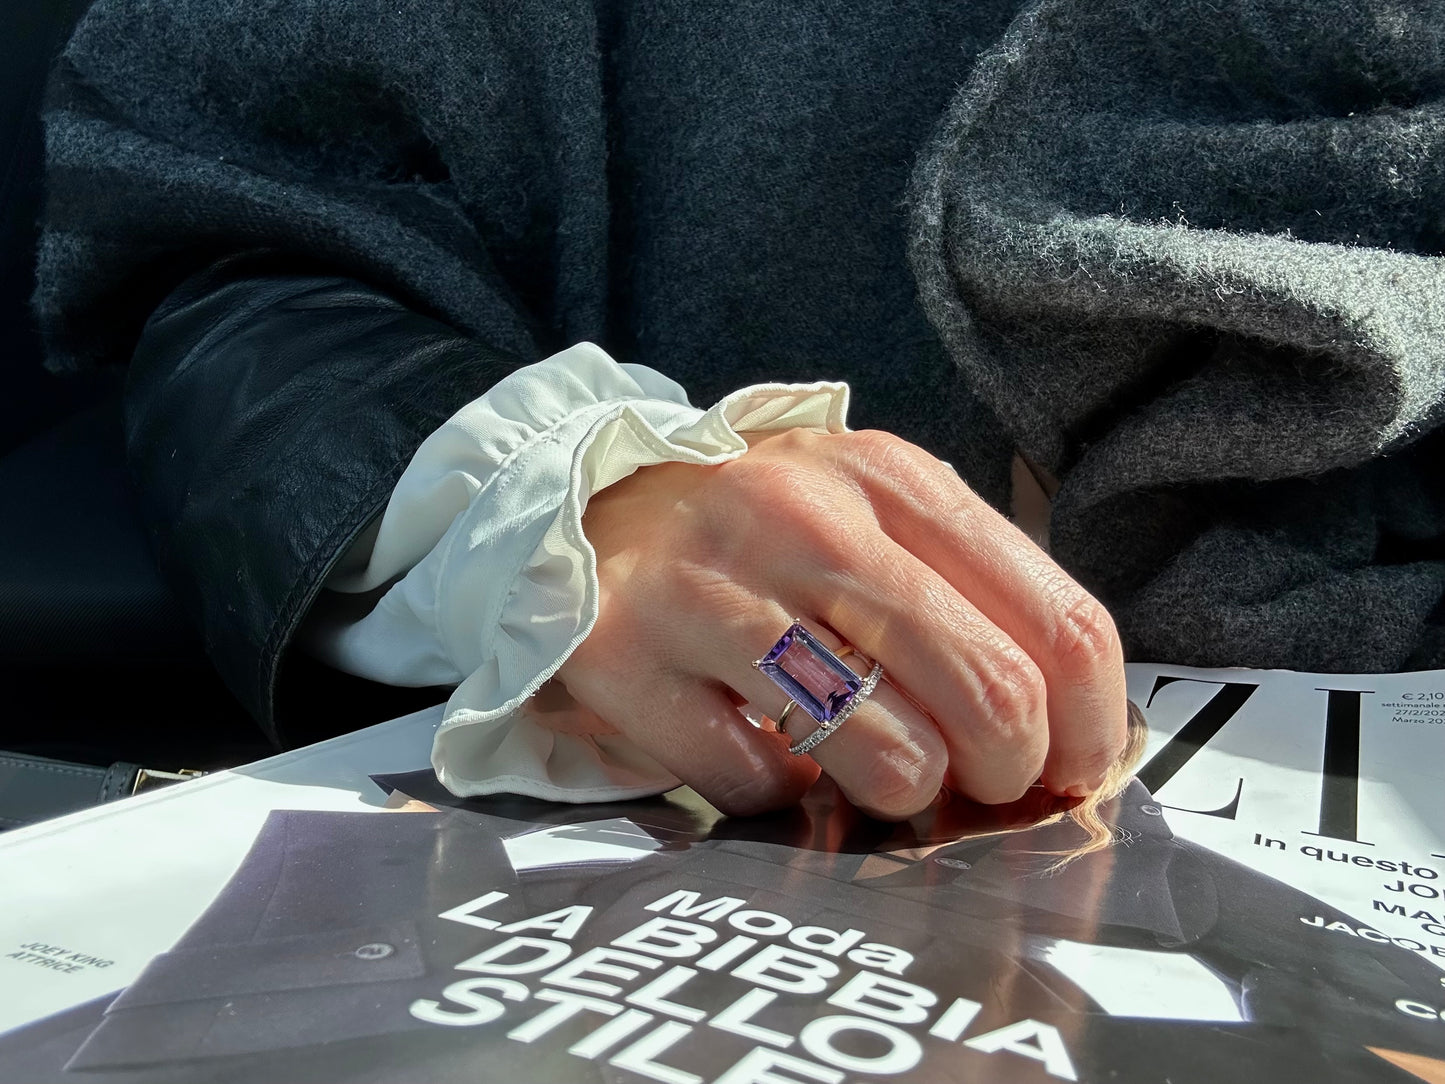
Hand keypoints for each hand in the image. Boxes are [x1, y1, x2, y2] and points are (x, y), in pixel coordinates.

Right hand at [557, 428, 1127, 818]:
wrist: (591, 506)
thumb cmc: (762, 530)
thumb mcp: (872, 513)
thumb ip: (970, 592)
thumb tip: (1070, 726)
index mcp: (890, 479)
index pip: (1060, 622)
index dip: (1092, 727)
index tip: (1074, 766)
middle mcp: (805, 520)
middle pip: (991, 693)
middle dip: (1007, 772)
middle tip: (974, 780)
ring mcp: (712, 587)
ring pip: (886, 752)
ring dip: (897, 790)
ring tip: (866, 765)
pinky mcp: (628, 656)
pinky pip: (757, 786)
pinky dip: (776, 793)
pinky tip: (759, 747)